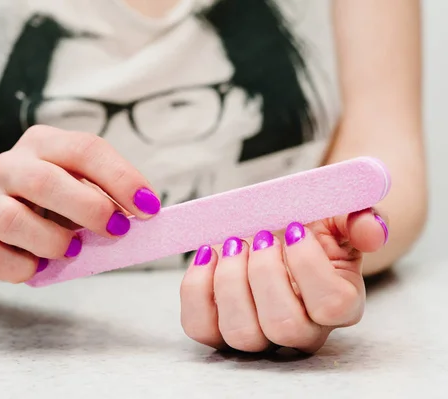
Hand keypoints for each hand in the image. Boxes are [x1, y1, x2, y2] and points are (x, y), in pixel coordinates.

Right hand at [0, 126, 160, 282]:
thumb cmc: (52, 204)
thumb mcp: (81, 189)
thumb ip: (107, 198)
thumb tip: (142, 218)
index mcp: (44, 144)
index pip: (84, 149)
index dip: (121, 178)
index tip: (150, 207)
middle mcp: (10, 166)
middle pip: (44, 181)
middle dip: (89, 209)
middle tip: (118, 231)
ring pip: (11, 219)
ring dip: (52, 241)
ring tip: (72, 250)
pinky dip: (20, 268)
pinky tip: (37, 267)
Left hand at [180, 208, 388, 352]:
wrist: (273, 229)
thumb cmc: (307, 227)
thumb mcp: (337, 215)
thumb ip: (359, 218)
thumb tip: (371, 230)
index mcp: (338, 304)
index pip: (332, 306)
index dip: (309, 265)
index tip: (293, 228)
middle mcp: (300, 329)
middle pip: (284, 327)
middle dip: (265, 274)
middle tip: (259, 235)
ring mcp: (257, 334)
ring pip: (241, 333)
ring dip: (230, 281)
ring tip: (232, 244)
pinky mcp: (218, 328)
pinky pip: (200, 326)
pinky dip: (197, 288)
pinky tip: (207, 254)